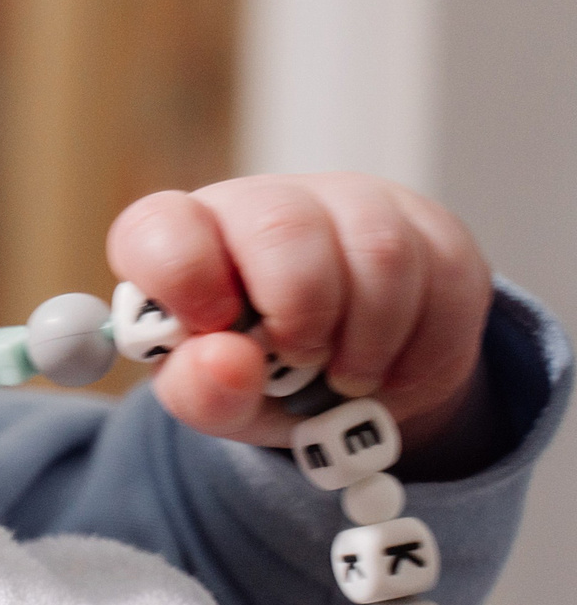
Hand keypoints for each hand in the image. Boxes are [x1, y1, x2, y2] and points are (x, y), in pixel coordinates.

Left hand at [109, 175, 491, 452]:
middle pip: (282, 224)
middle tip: (302, 362)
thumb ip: (202, 391)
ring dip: (367, 340)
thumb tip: (226, 362)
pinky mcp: (430, 230)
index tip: (213, 328)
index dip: (184, 276)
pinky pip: (444, 282)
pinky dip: (422, 351)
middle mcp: (265, 204)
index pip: (161, 226)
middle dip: (298, 311)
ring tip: (347, 379)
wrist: (348, 385)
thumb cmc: (256, 378)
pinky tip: (394, 371)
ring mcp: (352, 206)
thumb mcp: (215, 401)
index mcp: (185, 238)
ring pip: (378, 250)